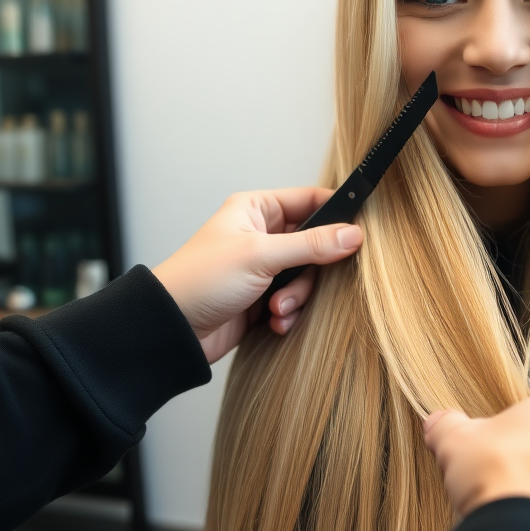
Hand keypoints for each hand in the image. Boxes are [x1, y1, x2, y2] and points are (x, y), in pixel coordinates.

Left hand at [152, 188, 362, 362]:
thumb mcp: (260, 256)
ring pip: (308, 277)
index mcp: (256, 209)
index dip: (336, 216)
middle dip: (312, 271)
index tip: (358, 235)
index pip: (311, 200)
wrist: (171, 330)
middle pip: (316, 243)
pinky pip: (295, 301)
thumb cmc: (201, 280)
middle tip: (298, 284)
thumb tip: (354, 234)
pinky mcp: (263, 298)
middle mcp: (262, 235)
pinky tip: (273, 322)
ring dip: (297, 297)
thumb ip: (312, 244)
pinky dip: (289, 313)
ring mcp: (264, 268)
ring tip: (275, 309)